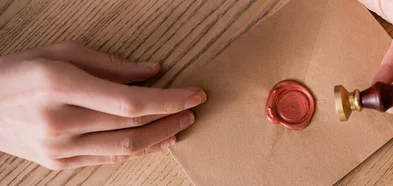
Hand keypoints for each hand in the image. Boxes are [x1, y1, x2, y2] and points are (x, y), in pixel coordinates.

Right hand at [0, 41, 205, 169]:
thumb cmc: (19, 72)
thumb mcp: (59, 52)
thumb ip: (110, 63)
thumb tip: (153, 71)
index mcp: (58, 84)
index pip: (130, 100)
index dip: (170, 99)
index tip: (195, 93)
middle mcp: (58, 120)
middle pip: (132, 124)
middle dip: (171, 116)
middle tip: (193, 107)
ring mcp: (57, 147)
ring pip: (125, 147)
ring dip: (161, 136)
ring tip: (182, 124)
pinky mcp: (58, 163)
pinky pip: (108, 159)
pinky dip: (138, 150)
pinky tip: (157, 141)